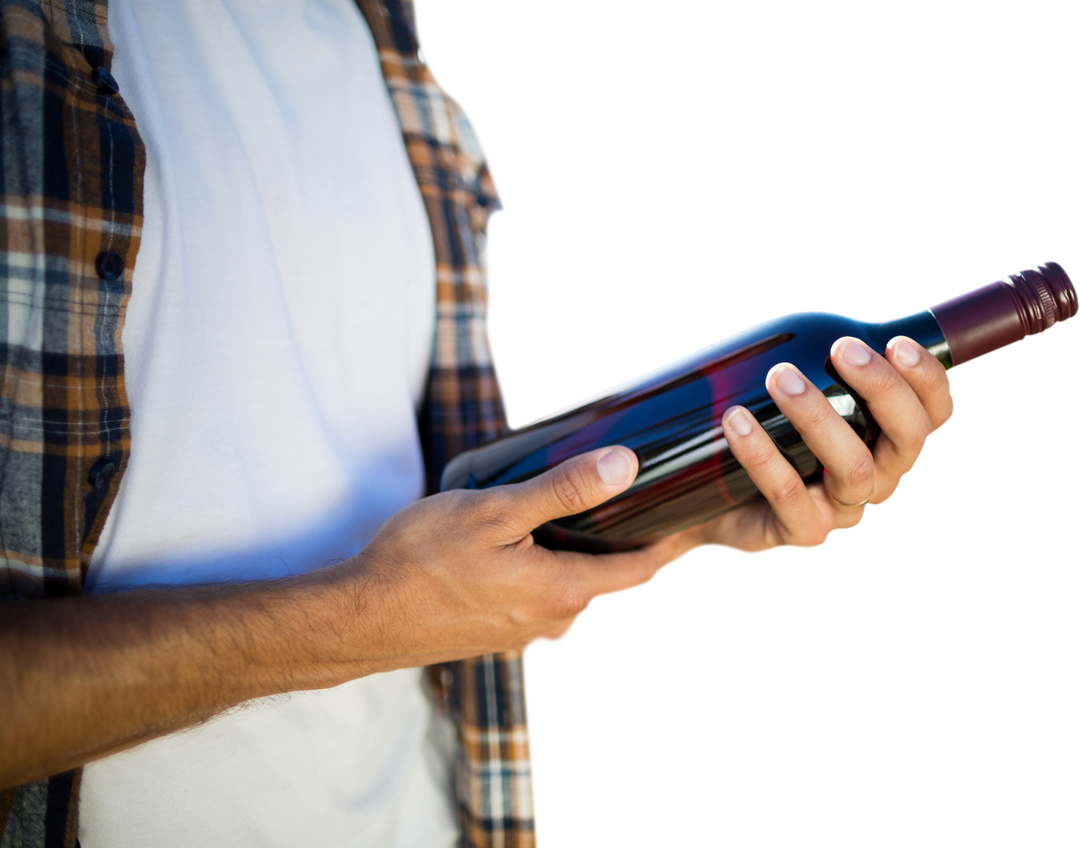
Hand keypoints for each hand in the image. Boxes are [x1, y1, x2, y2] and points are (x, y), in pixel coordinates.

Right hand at [341, 446, 681, 669]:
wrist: (361, 617)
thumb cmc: (420, 562)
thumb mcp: (495, 512)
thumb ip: (563, 490)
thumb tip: (626, 466)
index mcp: (565, 591)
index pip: (645, 567)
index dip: (671, 534)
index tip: (685, 501)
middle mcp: (556, 619)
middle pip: (613, 574)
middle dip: (625, 535)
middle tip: (627, 486)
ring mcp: (528, 631)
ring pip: (576, 583)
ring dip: (582, 549)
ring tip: (571, 503)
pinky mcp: (503, 632)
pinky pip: (545, 594)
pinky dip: (551, 564)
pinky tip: (526, 537)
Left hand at [670, 335, 956, 557]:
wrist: (711, 501)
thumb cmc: (765, 432)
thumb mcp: (798, 390)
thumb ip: (818, 358)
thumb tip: (807, 317)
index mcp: (889, 441)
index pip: (934, 414)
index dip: (929, 380)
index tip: (895, 342)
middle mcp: (878, 477)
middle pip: (908, 439)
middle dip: (882, 389)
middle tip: (839, 350)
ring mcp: (842, 510)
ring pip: (853, 467)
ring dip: (818, 416)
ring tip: (779, 377)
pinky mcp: (800, 532)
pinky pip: (790, 496)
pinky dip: (763, 455)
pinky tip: (737, 422)